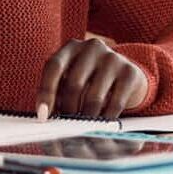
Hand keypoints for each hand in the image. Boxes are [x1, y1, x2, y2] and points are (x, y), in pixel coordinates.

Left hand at [35, 36, 149, 121]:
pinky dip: (106, 119)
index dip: (46, 91)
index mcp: (71, 47)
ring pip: (94, 98)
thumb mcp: (71, 78)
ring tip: (83, 126)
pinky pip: (115, 103)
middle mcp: (92, 47)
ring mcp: (112, 58)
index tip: (42, 114)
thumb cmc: (90, 79)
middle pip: (74, 84)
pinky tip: (102, 123)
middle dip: (68, 110)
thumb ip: (57, 92)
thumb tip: (45, 116)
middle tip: (67, 125)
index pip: (54, 66)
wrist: (126, 74)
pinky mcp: (129, 72)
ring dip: (87, 118)